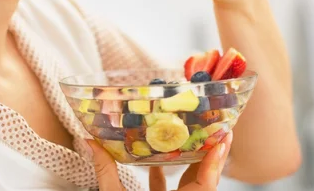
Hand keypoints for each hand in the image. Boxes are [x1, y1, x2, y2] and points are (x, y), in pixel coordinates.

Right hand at [88, 131, 232, 189]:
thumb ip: (106, 173)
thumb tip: (90, 142)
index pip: (207, 183)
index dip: (215, 160)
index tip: (224, 138)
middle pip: (203, 180)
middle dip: (209, 154)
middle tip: (215, 128)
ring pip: (190, 186)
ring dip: (191, 164)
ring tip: (192, 138)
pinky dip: (166, 179)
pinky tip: (154, 164)